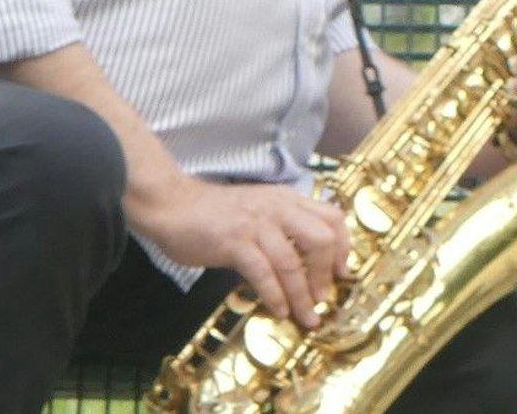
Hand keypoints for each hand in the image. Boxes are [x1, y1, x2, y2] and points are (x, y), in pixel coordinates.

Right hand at [132, 175, 349, 324]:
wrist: (173, 205)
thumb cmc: (215, 213)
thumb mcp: (259, 209)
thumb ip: (282, 224)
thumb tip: (307, 258)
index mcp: (287, 200)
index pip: (331, 217)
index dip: (343, 246)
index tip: (342, 272)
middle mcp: (277, 209)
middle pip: (320, 238)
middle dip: (325, 273)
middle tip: (323, 297)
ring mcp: (256, 225)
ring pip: (291, 262)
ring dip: (302, 295)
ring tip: (306, 317)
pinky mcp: (234, 243)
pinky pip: (263, 273)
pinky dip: (275, 296)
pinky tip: (279, 310)